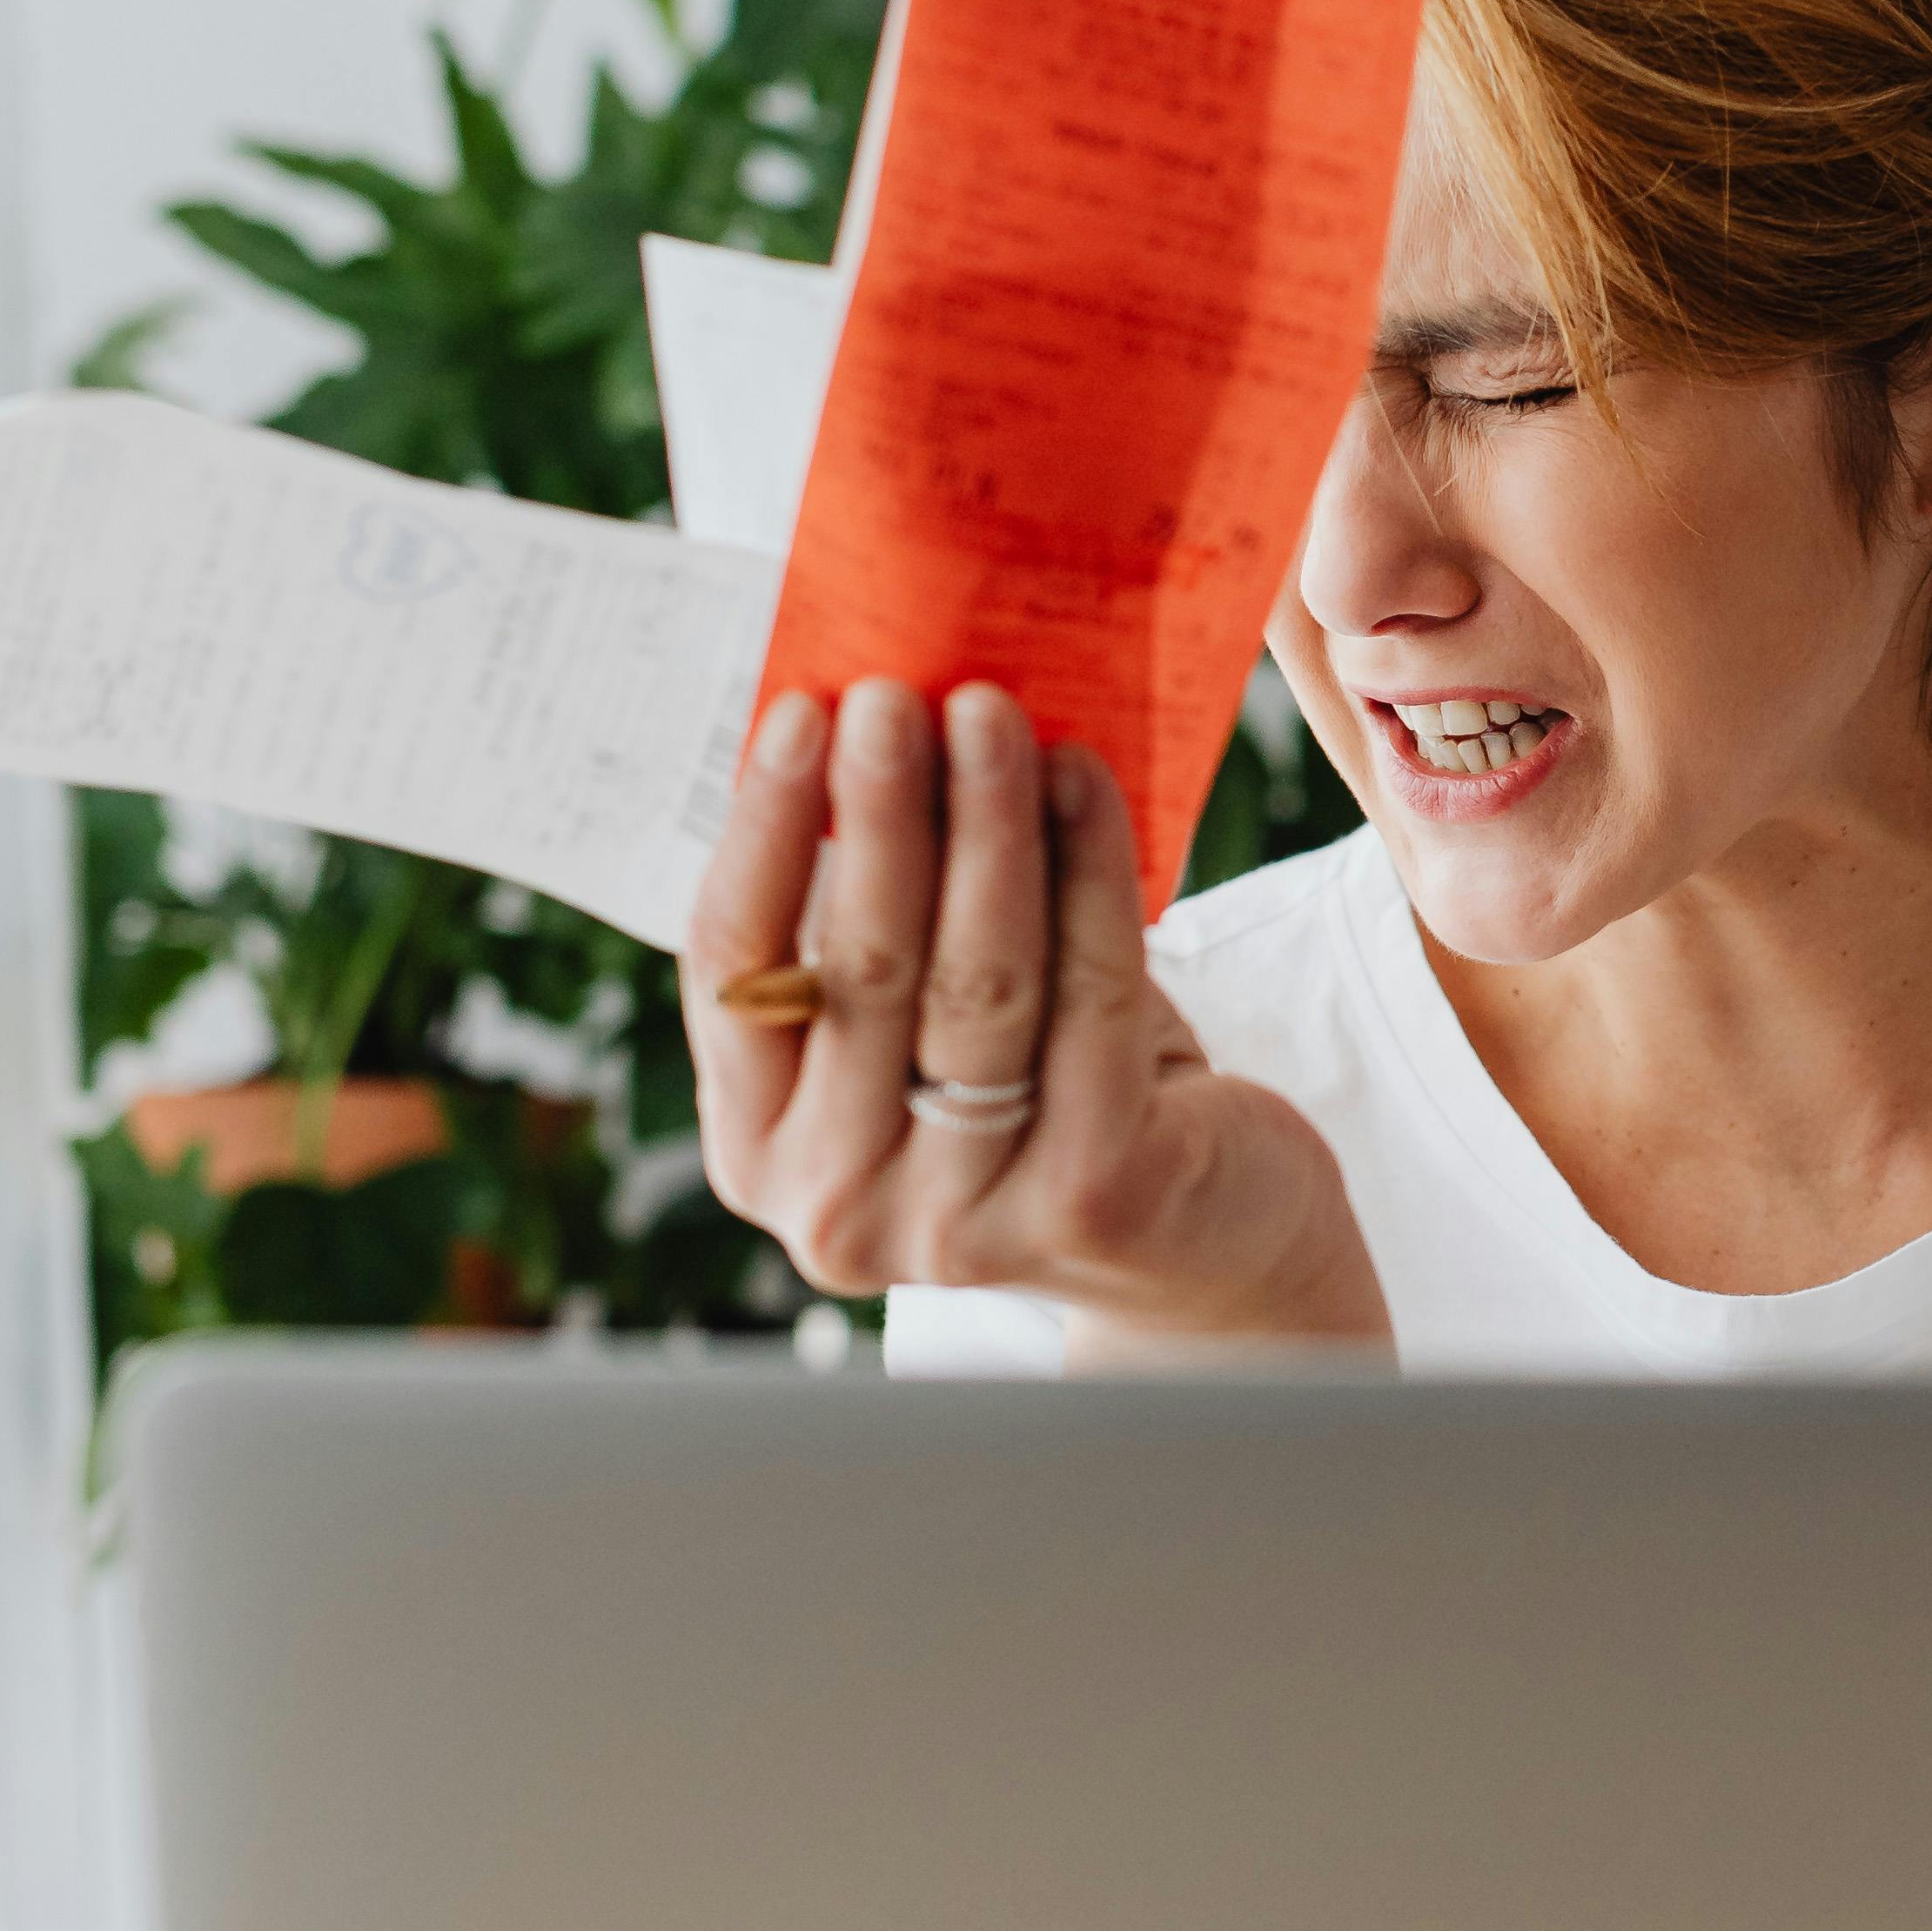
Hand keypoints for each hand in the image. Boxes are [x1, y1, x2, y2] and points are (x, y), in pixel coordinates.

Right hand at [687, 680, 1386, 1349]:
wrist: (1201, 1240)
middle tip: (899, 691)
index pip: (731, 969)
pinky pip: (1091, 995)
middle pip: (859, 966)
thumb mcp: (923, 1020)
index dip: (761, 831)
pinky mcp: (1092, 1194)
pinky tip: (1086, 782)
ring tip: (995, 713)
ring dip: (986, 824)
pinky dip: (1090, 871)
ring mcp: (963, 1218)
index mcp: (758, 1151)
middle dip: (881, 809)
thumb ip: (871, 915)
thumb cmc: (1041, 1088)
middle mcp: (838, 1207)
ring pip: (976, 980)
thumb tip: (857, 717)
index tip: (798, 710)